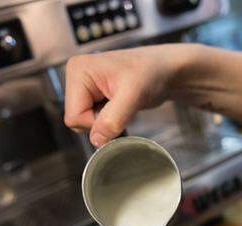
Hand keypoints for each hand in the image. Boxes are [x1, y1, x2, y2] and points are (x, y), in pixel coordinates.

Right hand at [64, 45, 191, 146]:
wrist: (168, 71)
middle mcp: (78, 76)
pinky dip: (109, 120)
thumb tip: (96, 141)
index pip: (74, 116)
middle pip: (77, 120)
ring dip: (106, 122)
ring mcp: (85, 86)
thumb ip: (112, 119)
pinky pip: (94, 120)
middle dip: (101, 122)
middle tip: (123, 106)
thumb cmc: (153, 73)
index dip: (96, 122)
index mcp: (78, 70)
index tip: (118, 110)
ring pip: (85, 123)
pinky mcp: (95, 94)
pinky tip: (122, 106)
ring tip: (123, 104)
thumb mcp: (133, 95)